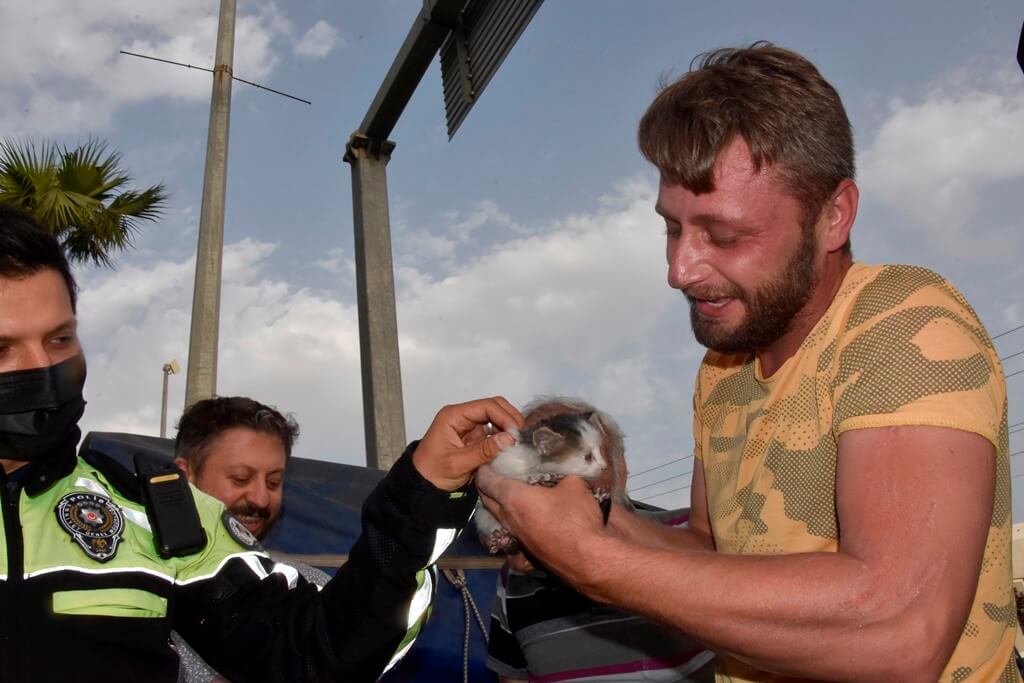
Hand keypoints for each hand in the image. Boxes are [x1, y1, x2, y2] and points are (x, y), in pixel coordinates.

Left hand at [412, 396, 522, 490]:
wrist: (423, 485)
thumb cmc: (434, 473)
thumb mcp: (458, 463)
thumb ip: (484, 451)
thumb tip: (510, 439)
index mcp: (454, 416)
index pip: (486, 406)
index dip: (504, 416)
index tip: (516, 433)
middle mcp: (463, 416)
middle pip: (494, 407)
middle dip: (509, 419)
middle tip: (522, 437)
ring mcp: (469, 426)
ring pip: (496, 418)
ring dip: (508, 428)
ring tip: (518, 443)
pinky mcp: (475, 437)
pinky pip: (494, 431)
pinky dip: (503, 437)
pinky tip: (510, 447)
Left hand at [476, 467, 606, 579]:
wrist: (588, 559)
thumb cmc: (576, 517)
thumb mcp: (573, 483)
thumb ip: (561, 474)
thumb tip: (560, 473)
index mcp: (513, 498)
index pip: (487, 480)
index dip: (485, 468)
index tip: (488, 461)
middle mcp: (508, 519)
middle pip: (487, 500)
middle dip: (488, 486)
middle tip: (497, 474)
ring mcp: (515, 539)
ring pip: (497, 519)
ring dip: (499, 507)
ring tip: (509, 496)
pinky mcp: (525, 553)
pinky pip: (510, 537)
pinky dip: (511, 527)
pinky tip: (522, 524)